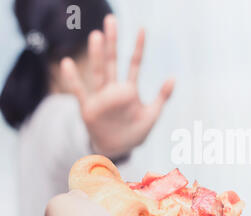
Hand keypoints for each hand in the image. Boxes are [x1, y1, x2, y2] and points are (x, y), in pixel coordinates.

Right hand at [61, 14, 174, 158]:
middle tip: (111, 20)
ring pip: (98, 72)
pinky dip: (73, 79)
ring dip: (97, 55)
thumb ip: (162, 97)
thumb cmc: (134, 133)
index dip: (138, 47)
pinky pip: (80, 92)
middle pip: (113, 62)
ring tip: (96, 36)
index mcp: (129, 90)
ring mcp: (101, 98)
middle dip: (113, 42)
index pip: (134, 64)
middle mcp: (114, 90)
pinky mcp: (89, 109)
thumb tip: (173, 77)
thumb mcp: (152, 115)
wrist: (117, 150)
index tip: (142, 29)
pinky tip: (67, 63)